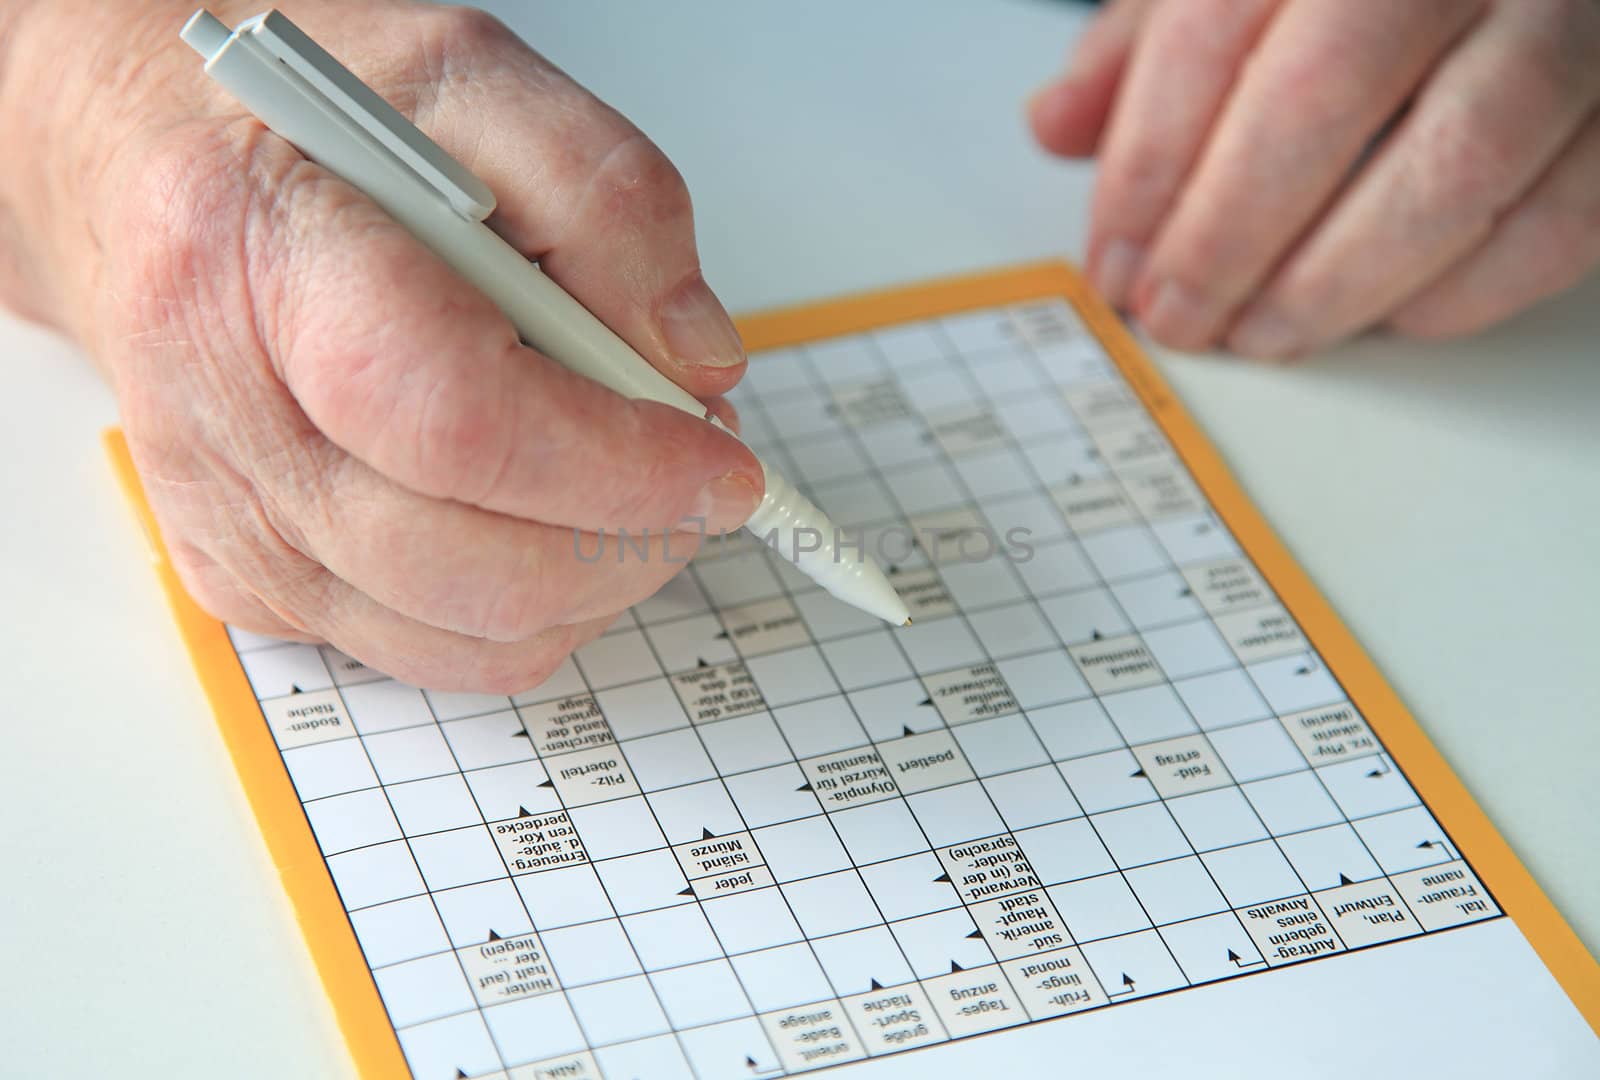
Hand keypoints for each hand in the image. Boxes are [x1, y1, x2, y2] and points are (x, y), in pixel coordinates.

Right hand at [0, 0, 761, 689]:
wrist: (142, 170)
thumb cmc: (303, 126)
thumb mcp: (473, 82)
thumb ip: (608, 202)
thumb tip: (694, 363)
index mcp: (257, 257)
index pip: (455, 421)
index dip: (614, 466)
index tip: (718, 465)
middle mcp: (217, 412)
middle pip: (461, 561)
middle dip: (625, 539)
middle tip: (697, 476)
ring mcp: (227, 518)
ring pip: (460, 634)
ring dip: (593, 580)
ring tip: (630, 483)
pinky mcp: (251, 582)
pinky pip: (432, 653)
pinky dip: (529, 609)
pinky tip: (548, 519)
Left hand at [1029, 0, 1599, 357]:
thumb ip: (1144, 47)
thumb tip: (1055, 126)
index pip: (1213, 33)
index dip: (1146, 166)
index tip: (1113, 261)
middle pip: (1325, 96)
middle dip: (1228, 235)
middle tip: (1178, 317)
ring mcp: (1567, 22)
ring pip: (1457, 162)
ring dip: (1338, 280)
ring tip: (1263, 336)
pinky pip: (1563, 214)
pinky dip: (1469, 288)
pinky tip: (1390, 318)